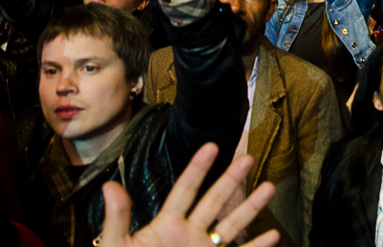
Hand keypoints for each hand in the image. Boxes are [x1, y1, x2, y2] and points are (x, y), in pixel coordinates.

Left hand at [98, 143, 277, 246]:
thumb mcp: (116, 245)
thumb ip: (117, 218)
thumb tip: (109, 187)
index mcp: (166, 225)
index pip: (185, 190)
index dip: (197, 168)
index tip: (211, 146)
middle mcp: (189, 234)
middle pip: (214, 200)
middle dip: (231, 178)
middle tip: (248, 157)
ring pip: (232, 225)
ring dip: (251, 207)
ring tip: (270, 187)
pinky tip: (273, 237)